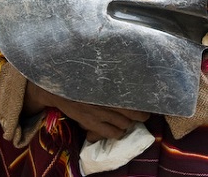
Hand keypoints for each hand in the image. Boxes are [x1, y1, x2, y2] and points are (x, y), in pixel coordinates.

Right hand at [25, 82, 148, 141]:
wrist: (59, 88)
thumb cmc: (82, 79)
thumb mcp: (99, 75)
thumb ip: (114, 78)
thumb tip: (134, 74)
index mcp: (112, 87)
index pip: (136, 98)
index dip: (145, 104)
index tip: (148, 104)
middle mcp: (108, 100)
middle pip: (135, 113)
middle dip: (141, 115)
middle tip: (142, 114)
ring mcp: (100, 113)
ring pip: (125, 125)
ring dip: (127, 124)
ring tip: (126, 120)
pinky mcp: (92, 123)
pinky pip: (114, 133)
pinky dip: (118, 133)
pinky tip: (116, 128)